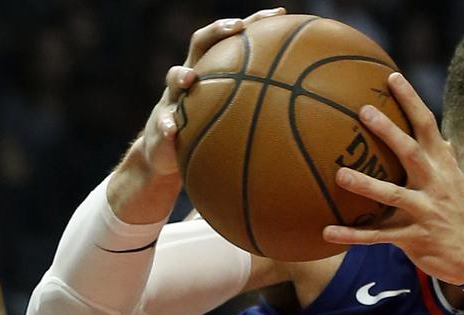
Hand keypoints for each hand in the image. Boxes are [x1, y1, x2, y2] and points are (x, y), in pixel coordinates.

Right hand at [137, 8, 285, 178]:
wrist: (166, 151)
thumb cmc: (207, 130)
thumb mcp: (232, 116)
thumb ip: (258, 108)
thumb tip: (304, 108)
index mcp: (211, 69)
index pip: (232, 37)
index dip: (253, 22)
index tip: (280, 14)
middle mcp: (191, 75)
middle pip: (201, 42)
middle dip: (218, 30)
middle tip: (238, 28)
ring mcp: (172, 98)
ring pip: (172, 77)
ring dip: (181, 75)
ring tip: (190, 79)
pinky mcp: (160, 123)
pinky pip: (162, 122)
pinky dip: (167, 126)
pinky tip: (173, 132)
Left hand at [322, 72, 463, 285]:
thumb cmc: (459, 208)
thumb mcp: (454, 177)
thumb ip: (441, 154)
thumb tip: (437, 130)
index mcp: (442, 163)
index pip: (427, 125)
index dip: (410, 100)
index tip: (392, 77)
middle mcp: (435, 183)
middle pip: (411, 152)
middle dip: (389, 132)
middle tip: (363, 111)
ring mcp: (425, 211)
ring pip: (392, 195)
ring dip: (366, 185)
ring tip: (340, 174)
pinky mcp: (414, 237)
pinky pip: (378, 237)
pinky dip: (352, 235)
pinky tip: (327, 232)